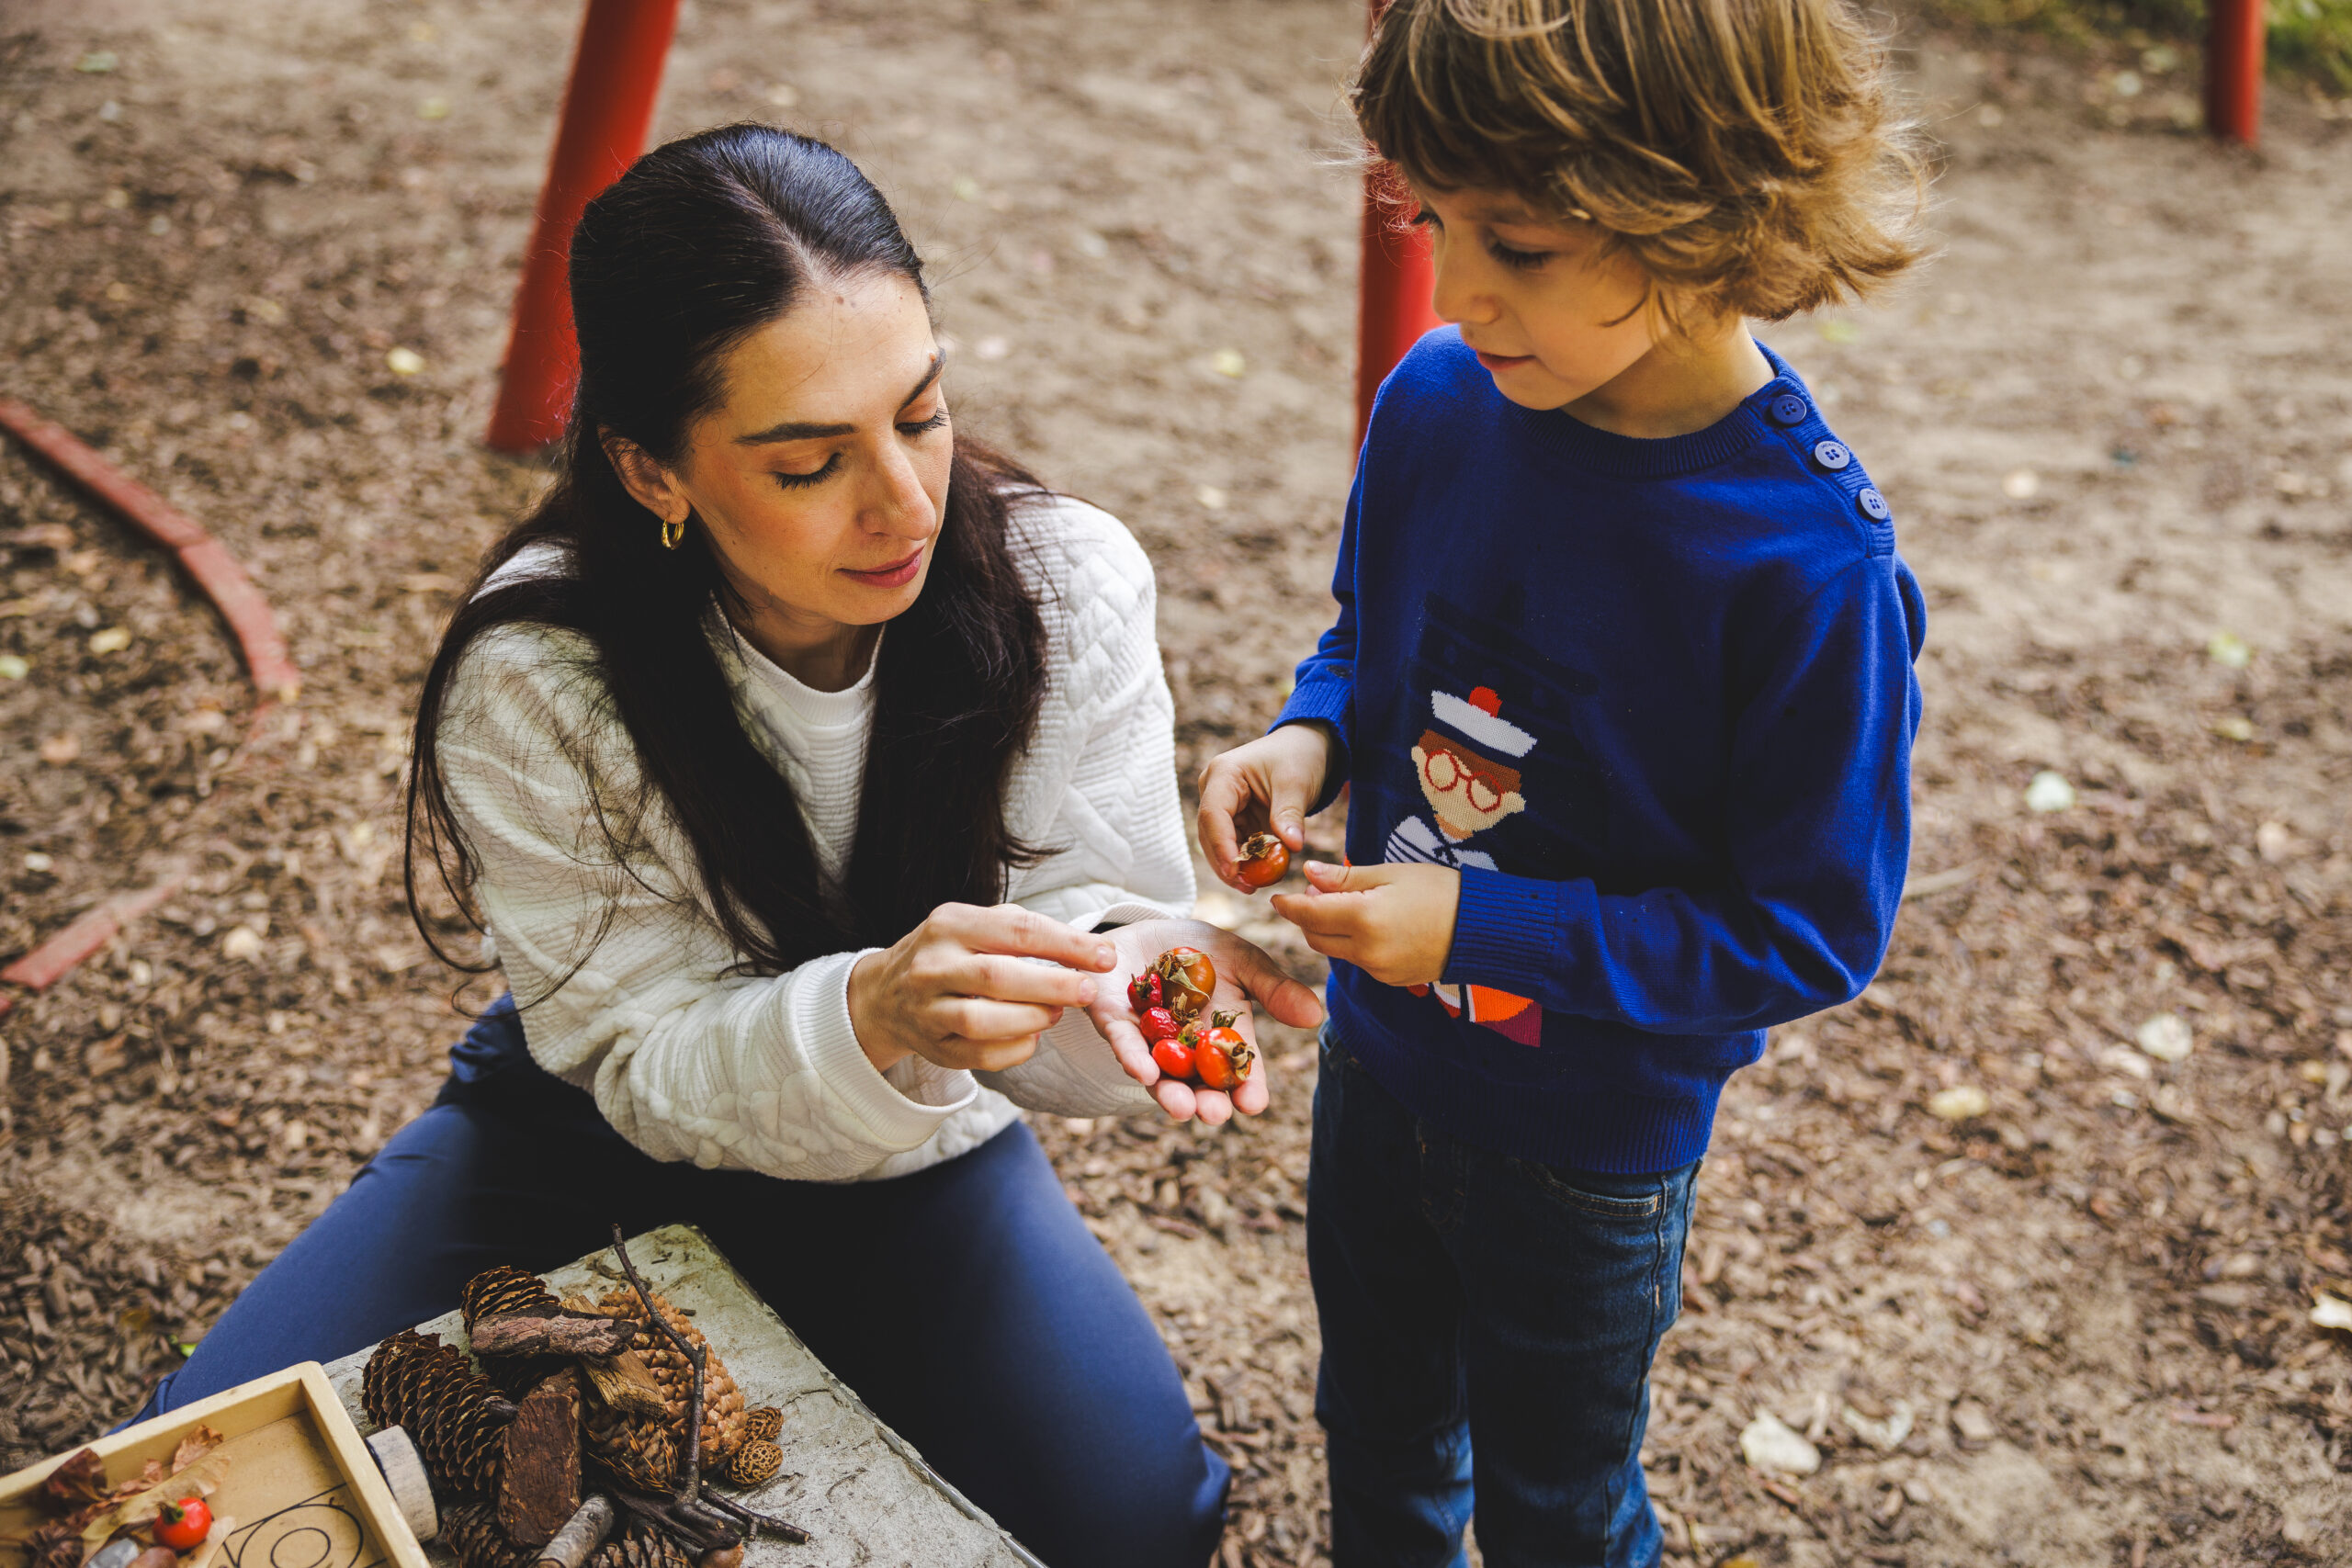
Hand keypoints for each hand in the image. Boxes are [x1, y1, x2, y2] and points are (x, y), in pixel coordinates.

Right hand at [847, 903, 1115, 1075]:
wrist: (884, 994)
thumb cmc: (950, 954)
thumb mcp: (975, 925)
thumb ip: (1024, 931)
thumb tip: (1089, 949)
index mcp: (950, 924)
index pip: (1016, 929)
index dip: (1067, 944)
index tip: (1106, 956)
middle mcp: (932, 965)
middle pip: (997, 976)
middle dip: (1053, 985)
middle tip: (1090, 991)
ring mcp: (926, 1009)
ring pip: (982, 1021)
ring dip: (1031, 1019)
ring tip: (1056, 1014)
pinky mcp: (931, 1047)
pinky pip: (978, 1057)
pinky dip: (1014, 1050)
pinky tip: (1031, 1038)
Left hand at [1087, 918, 1323, 1124]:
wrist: (1148, 925)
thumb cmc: (1200, 948)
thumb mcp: (1242, 961)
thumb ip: (1273, 988)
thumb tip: (1315, 1014)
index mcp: (1221, 1037)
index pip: (1238, 1070)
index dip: (1247, 1089)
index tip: (1254, 1104)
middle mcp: (1185, 1049)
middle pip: (1197, 1083)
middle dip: (1205, 1102)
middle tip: (1214, 1115)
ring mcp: (1149, 1040)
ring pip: (1159, 1074)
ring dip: (1169, 1092)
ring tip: (1182, 1108)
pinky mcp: (1114, 1022)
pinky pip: (1123, 1043)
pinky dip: (1133, 1056)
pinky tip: (1143, 1071)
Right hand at [1196, 722, 1337, 893]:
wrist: (1306, 746)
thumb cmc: (1299, 756)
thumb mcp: (1296, 783)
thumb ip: (1290, 815)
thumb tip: (1292, 847)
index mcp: (1223, 774)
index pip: (1213, 815)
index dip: (1221, 846)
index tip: (1235, 872)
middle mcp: (1215, 790)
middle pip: (1210, 834)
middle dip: (1226, 863)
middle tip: (1247, 888)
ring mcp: (1223, 805)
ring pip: (1219, 844)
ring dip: (1234, 866)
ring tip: (1254, 887)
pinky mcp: (1235, 818)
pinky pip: (1235, 845)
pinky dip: (1245, 861)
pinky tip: (1259, 877)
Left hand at [1272, 861, 1458, 986]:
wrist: (1485, 929)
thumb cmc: (1442, 890)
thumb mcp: (1392, 873)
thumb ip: (1346, 877)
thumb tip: (1308, 874)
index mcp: (1363, 918)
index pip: (1308, 913)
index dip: (1288, 904)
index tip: (1278, 896)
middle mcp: (1366, 951)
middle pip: (1315, 937)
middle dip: (1308, 916)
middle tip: (1319, 891)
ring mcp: (1378, 970)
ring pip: (1335, 950)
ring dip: (1330, 929)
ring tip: (1348, 903)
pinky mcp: (1390, 979)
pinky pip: (1358, 961)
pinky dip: (1353, 943)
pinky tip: (1372, 923)